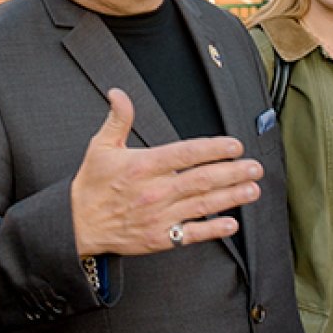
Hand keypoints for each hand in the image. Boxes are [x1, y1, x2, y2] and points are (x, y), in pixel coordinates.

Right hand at [70, 88, 262, 256]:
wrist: (77, 224)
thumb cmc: (91, 184)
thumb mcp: (101, 146)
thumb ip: (117, 119)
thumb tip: (119, 93)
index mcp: (143, 166)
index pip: (186, 154)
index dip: (213, 149)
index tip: (234, 145)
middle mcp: (154, 192)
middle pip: (202, 180)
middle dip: (232, 172)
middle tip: (255, 166)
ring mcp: (159, 216)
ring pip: (202, 205)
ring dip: (231, 197)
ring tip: (253, 188)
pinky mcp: (159, 238)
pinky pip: (191, 234)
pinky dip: (213, 229)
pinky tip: (232, 223)